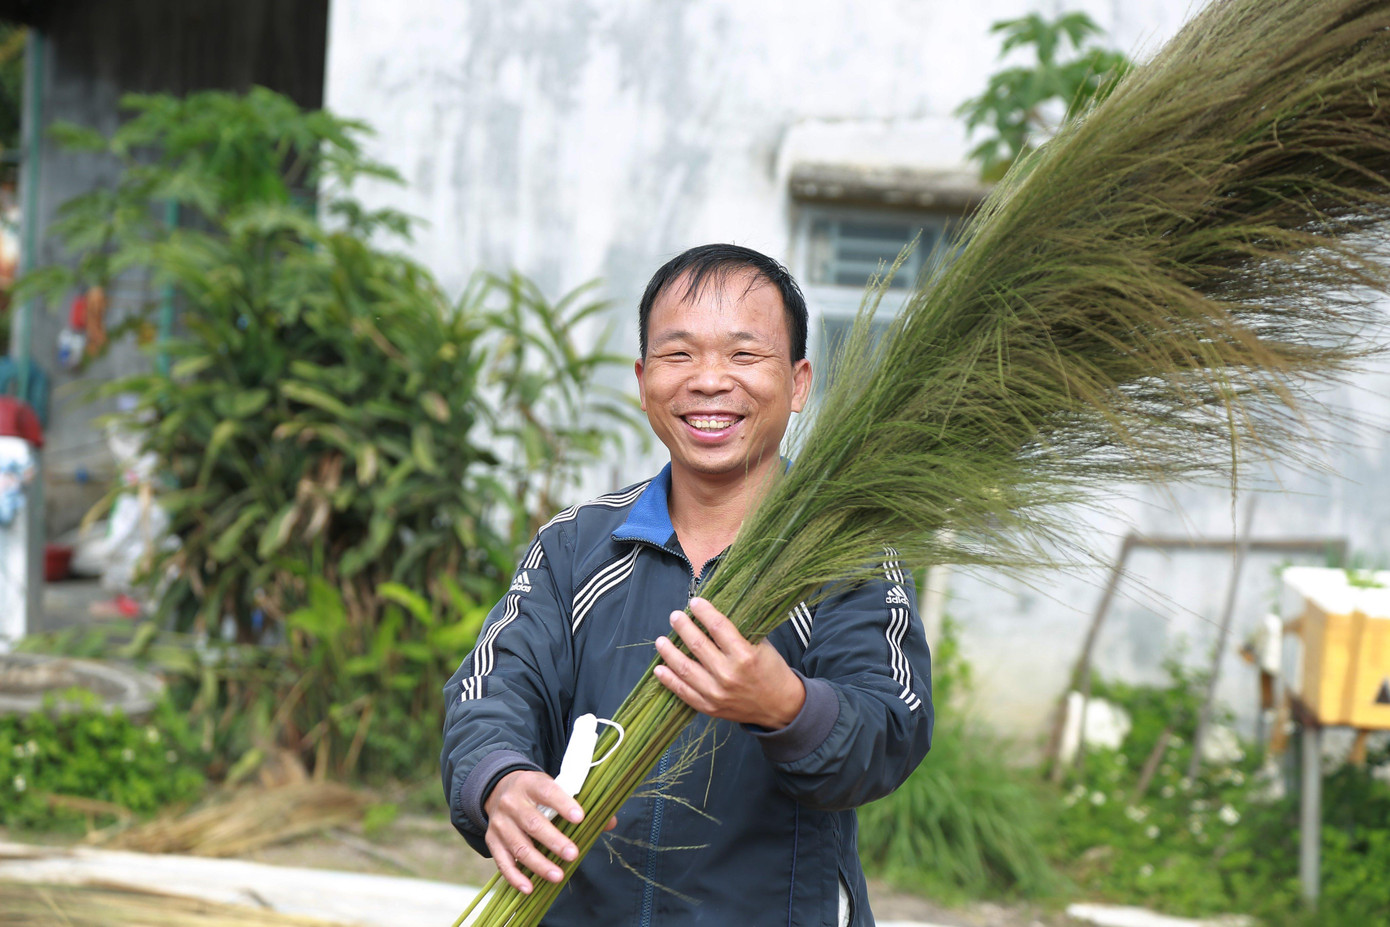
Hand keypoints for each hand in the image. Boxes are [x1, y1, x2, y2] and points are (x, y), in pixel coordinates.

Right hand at [483, 769, 615, 893]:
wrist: (498, 788)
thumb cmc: (535, 792)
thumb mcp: (554, 787)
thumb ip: (580, 804)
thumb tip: (609, 823)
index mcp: (531, 784)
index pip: (548, 791)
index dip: (563, 804)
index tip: (580, 817)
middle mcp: (512, 802)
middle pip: (533, 823)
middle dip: (554, 841)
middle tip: (573, 854)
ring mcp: (500, 823)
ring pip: (519, 846)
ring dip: (539, 864)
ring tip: (558, 876)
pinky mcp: (492, 840)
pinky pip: (502, 861)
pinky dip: (515, 876)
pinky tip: (529, 887)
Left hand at [653, 597, 805, 727]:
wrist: (780, 707)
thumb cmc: (772, 672)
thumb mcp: (763, 647)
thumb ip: (740, 632)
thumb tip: (714, 614)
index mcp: (745, 656)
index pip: (718, 627)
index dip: (704, 611)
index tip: (695, 602)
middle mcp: (728, 675)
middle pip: (697, 645)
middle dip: (683, 627)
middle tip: (675, 616)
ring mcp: (717, 693)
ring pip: (685, 669)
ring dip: (669, 653)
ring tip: (661, 640)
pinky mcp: (710, 707)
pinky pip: (684, 692)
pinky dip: (669, 681)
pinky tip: (659, 669)